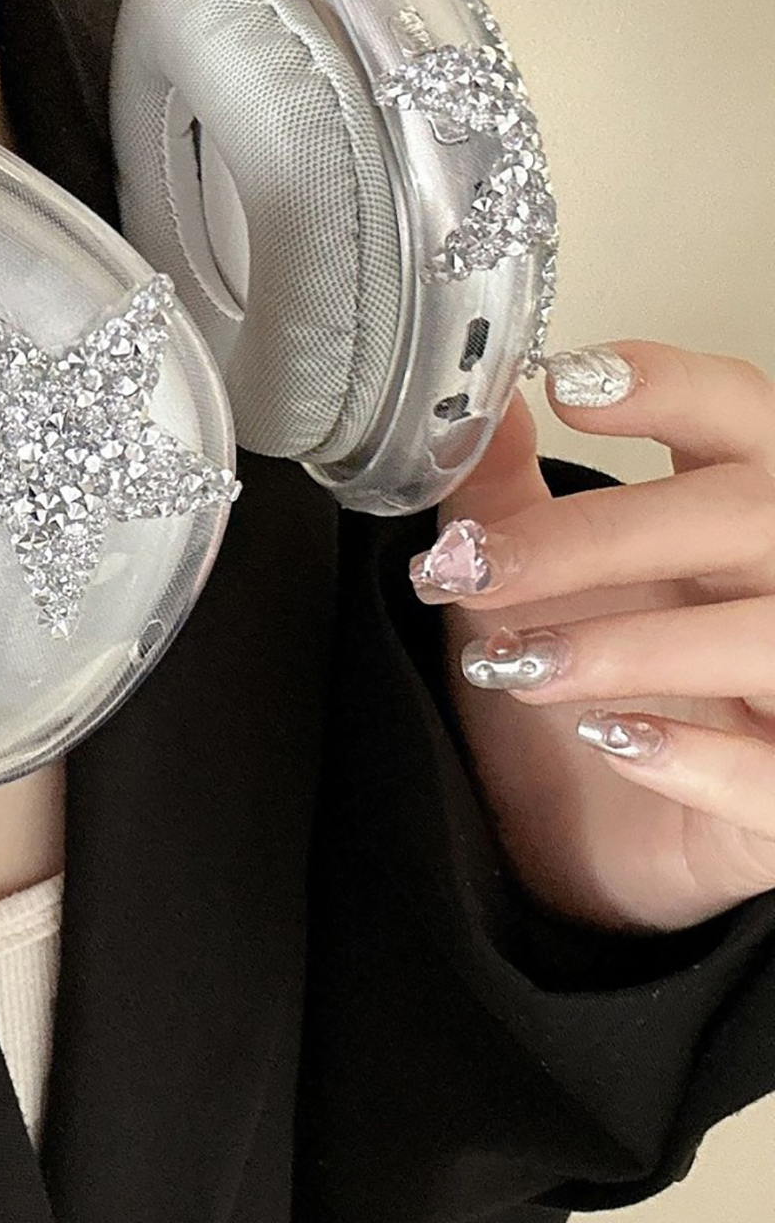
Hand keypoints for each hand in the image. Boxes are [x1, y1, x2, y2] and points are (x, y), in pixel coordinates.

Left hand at [409, 342, 774, 932]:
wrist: (587, 838)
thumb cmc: (578, 690)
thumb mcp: (525, 588)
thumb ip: (502, 496)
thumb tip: (476, 407)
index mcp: (735, 515)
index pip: (743, 418)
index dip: (671, 388)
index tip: (569, 384)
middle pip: (746, 515)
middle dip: (600, 539)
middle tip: (479, 570)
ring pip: (769, 638)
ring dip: (630, 648)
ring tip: (514, 663)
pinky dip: (695, 757)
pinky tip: (612, 741)